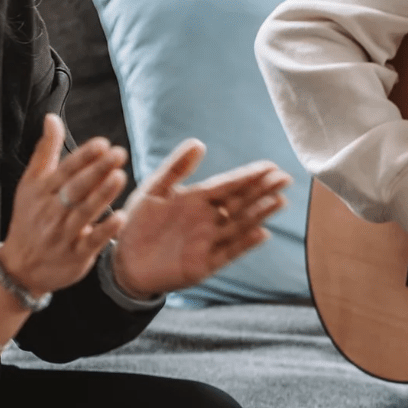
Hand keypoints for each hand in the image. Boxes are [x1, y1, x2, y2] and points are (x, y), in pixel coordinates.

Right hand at [0, 113, 127, 295]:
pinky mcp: (76, 256)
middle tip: (118, 154)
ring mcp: (63, 235)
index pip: (64, 170)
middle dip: (96, 170)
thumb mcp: (30, 184)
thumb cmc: (30, 218)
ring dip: (102, 195)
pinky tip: (120, 217)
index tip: (103, 143)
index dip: (83, 157)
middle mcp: (51, 212)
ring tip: (120, 176)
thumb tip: (51, 118)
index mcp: (41, 192)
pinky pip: (91, 241)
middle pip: (75, 188)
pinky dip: (105, 230)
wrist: (19, 267)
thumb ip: (45, 152)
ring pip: (84, 212)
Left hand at [112, 141, 290, 297]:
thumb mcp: (153, 190)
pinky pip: (228, 252)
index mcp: (197, 199)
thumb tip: (198, 143)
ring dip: (259, 214)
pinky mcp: (204, 265)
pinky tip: (261, 233)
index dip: (249, 176)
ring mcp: (208, 242)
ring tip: (279, 201)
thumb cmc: (137, 224)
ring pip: (239, 225)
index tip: (270, 166)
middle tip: (284, 178)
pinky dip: (244, 244)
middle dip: (262, 191)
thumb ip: (176, 168)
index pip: (229, 185)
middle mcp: (208, 219)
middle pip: (240, 203)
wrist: (123, 262)